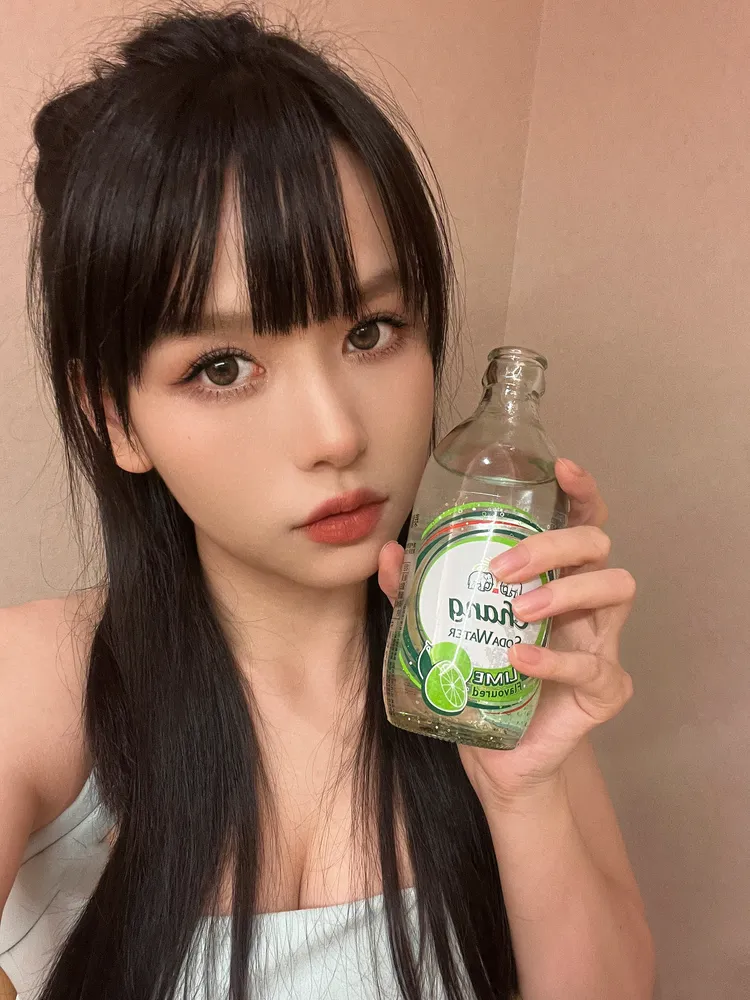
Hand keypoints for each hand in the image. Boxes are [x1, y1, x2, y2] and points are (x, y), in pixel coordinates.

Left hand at [378, 458, 635, 807]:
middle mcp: (586, 601)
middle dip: (553, 546)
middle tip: (502, 570)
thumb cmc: (480, 682)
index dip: (580, 490)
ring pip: (616, 588)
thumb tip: (390, 553)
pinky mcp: (606, 689)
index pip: (580, 520)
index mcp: (555, 577)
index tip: (559, 468)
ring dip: (566, 591)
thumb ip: (417, 592)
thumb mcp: (443, 631)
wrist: (497, 759)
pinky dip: (554, 661)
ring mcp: (603, 643)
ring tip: (518, 610)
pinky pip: (594, 666)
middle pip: (598, 544)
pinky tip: (519, 660)